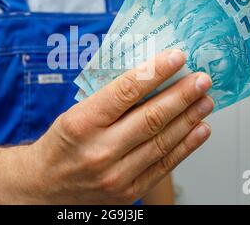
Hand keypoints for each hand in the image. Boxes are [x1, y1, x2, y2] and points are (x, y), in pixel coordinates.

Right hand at [24, 49, 213, 203]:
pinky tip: (199, 129)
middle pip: (151, 117)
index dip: (155, 72)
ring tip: (205, 100)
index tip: (176, 57)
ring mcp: (115, 175)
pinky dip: (185, 146)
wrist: (44, 187)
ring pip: (162, 141)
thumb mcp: (74, 115)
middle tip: (202, 79)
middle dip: (182, 94)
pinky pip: (163, 166)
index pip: (125, 91)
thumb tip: (149, 76)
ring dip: (189, 118)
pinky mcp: (128, 192)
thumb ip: (108, 99)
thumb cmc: (60, 146)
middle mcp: (99, 150)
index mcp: (81, 123)